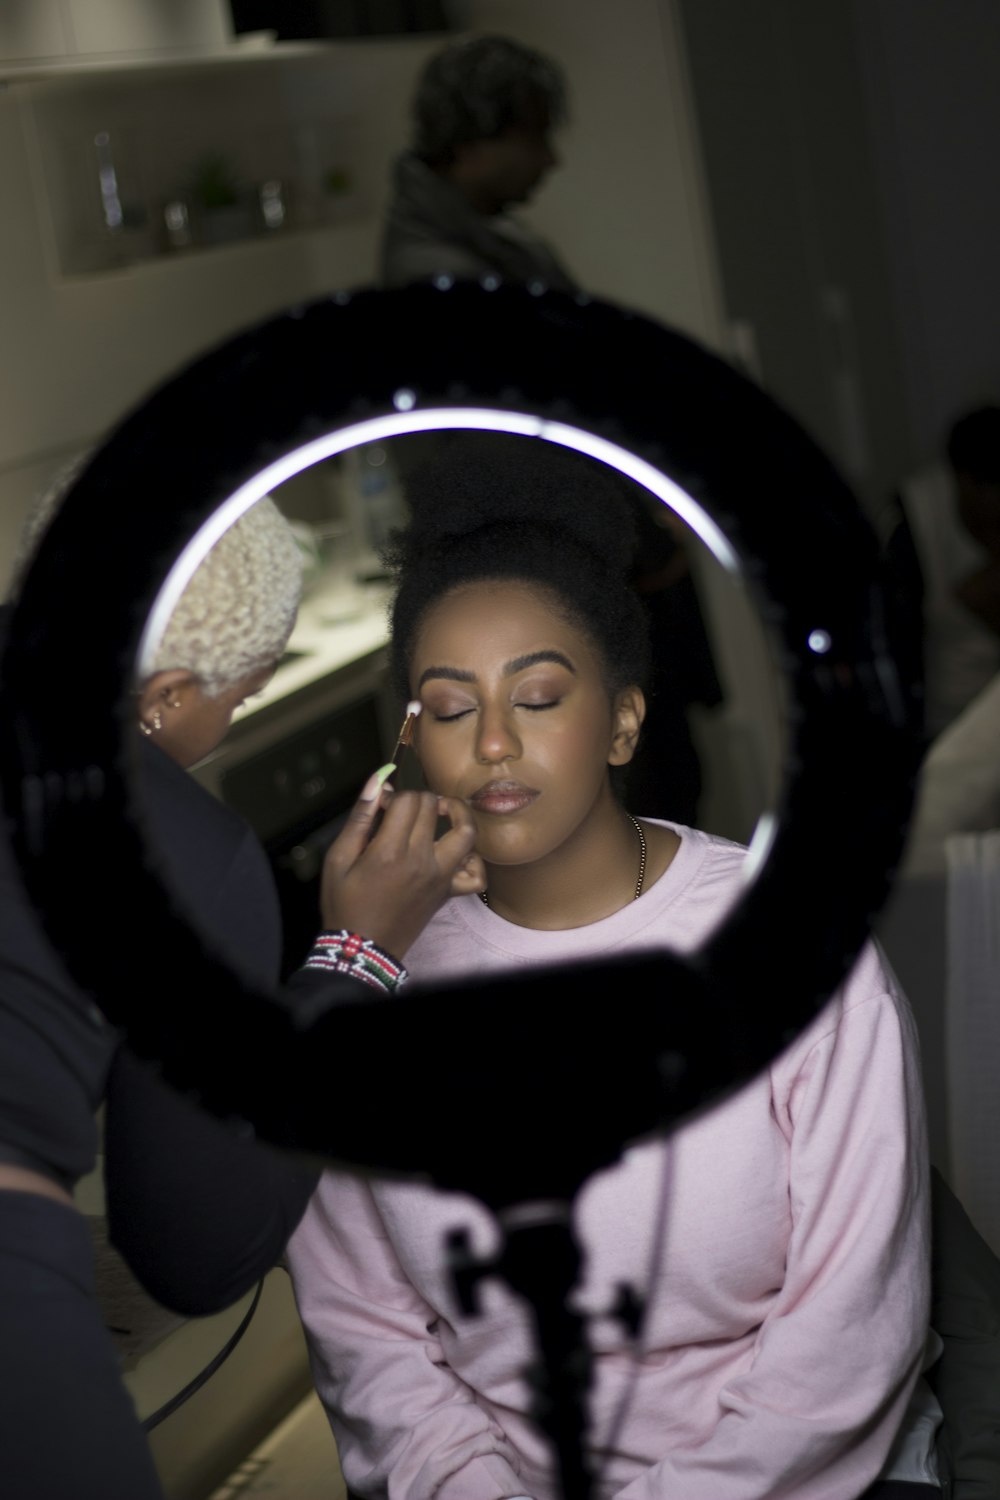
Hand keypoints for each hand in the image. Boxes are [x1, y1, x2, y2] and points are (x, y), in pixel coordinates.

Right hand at [320, 779, 485, 958]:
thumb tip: (379, 782)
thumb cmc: (344, 904)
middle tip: (402, 810)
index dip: (393, 795)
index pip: (407, 801)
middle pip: (433, 807)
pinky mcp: (448, 892)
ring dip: (457, 813)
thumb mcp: (338, 859)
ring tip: (441, 811)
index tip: (381, 807)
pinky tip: (454, 851)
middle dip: (418, 799)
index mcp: (390, 851)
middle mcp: (421, 860)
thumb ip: (360, 818)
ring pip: (466, 832)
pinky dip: (472, 858)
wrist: (362, 948)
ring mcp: (440, 877)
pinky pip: (476, 873)